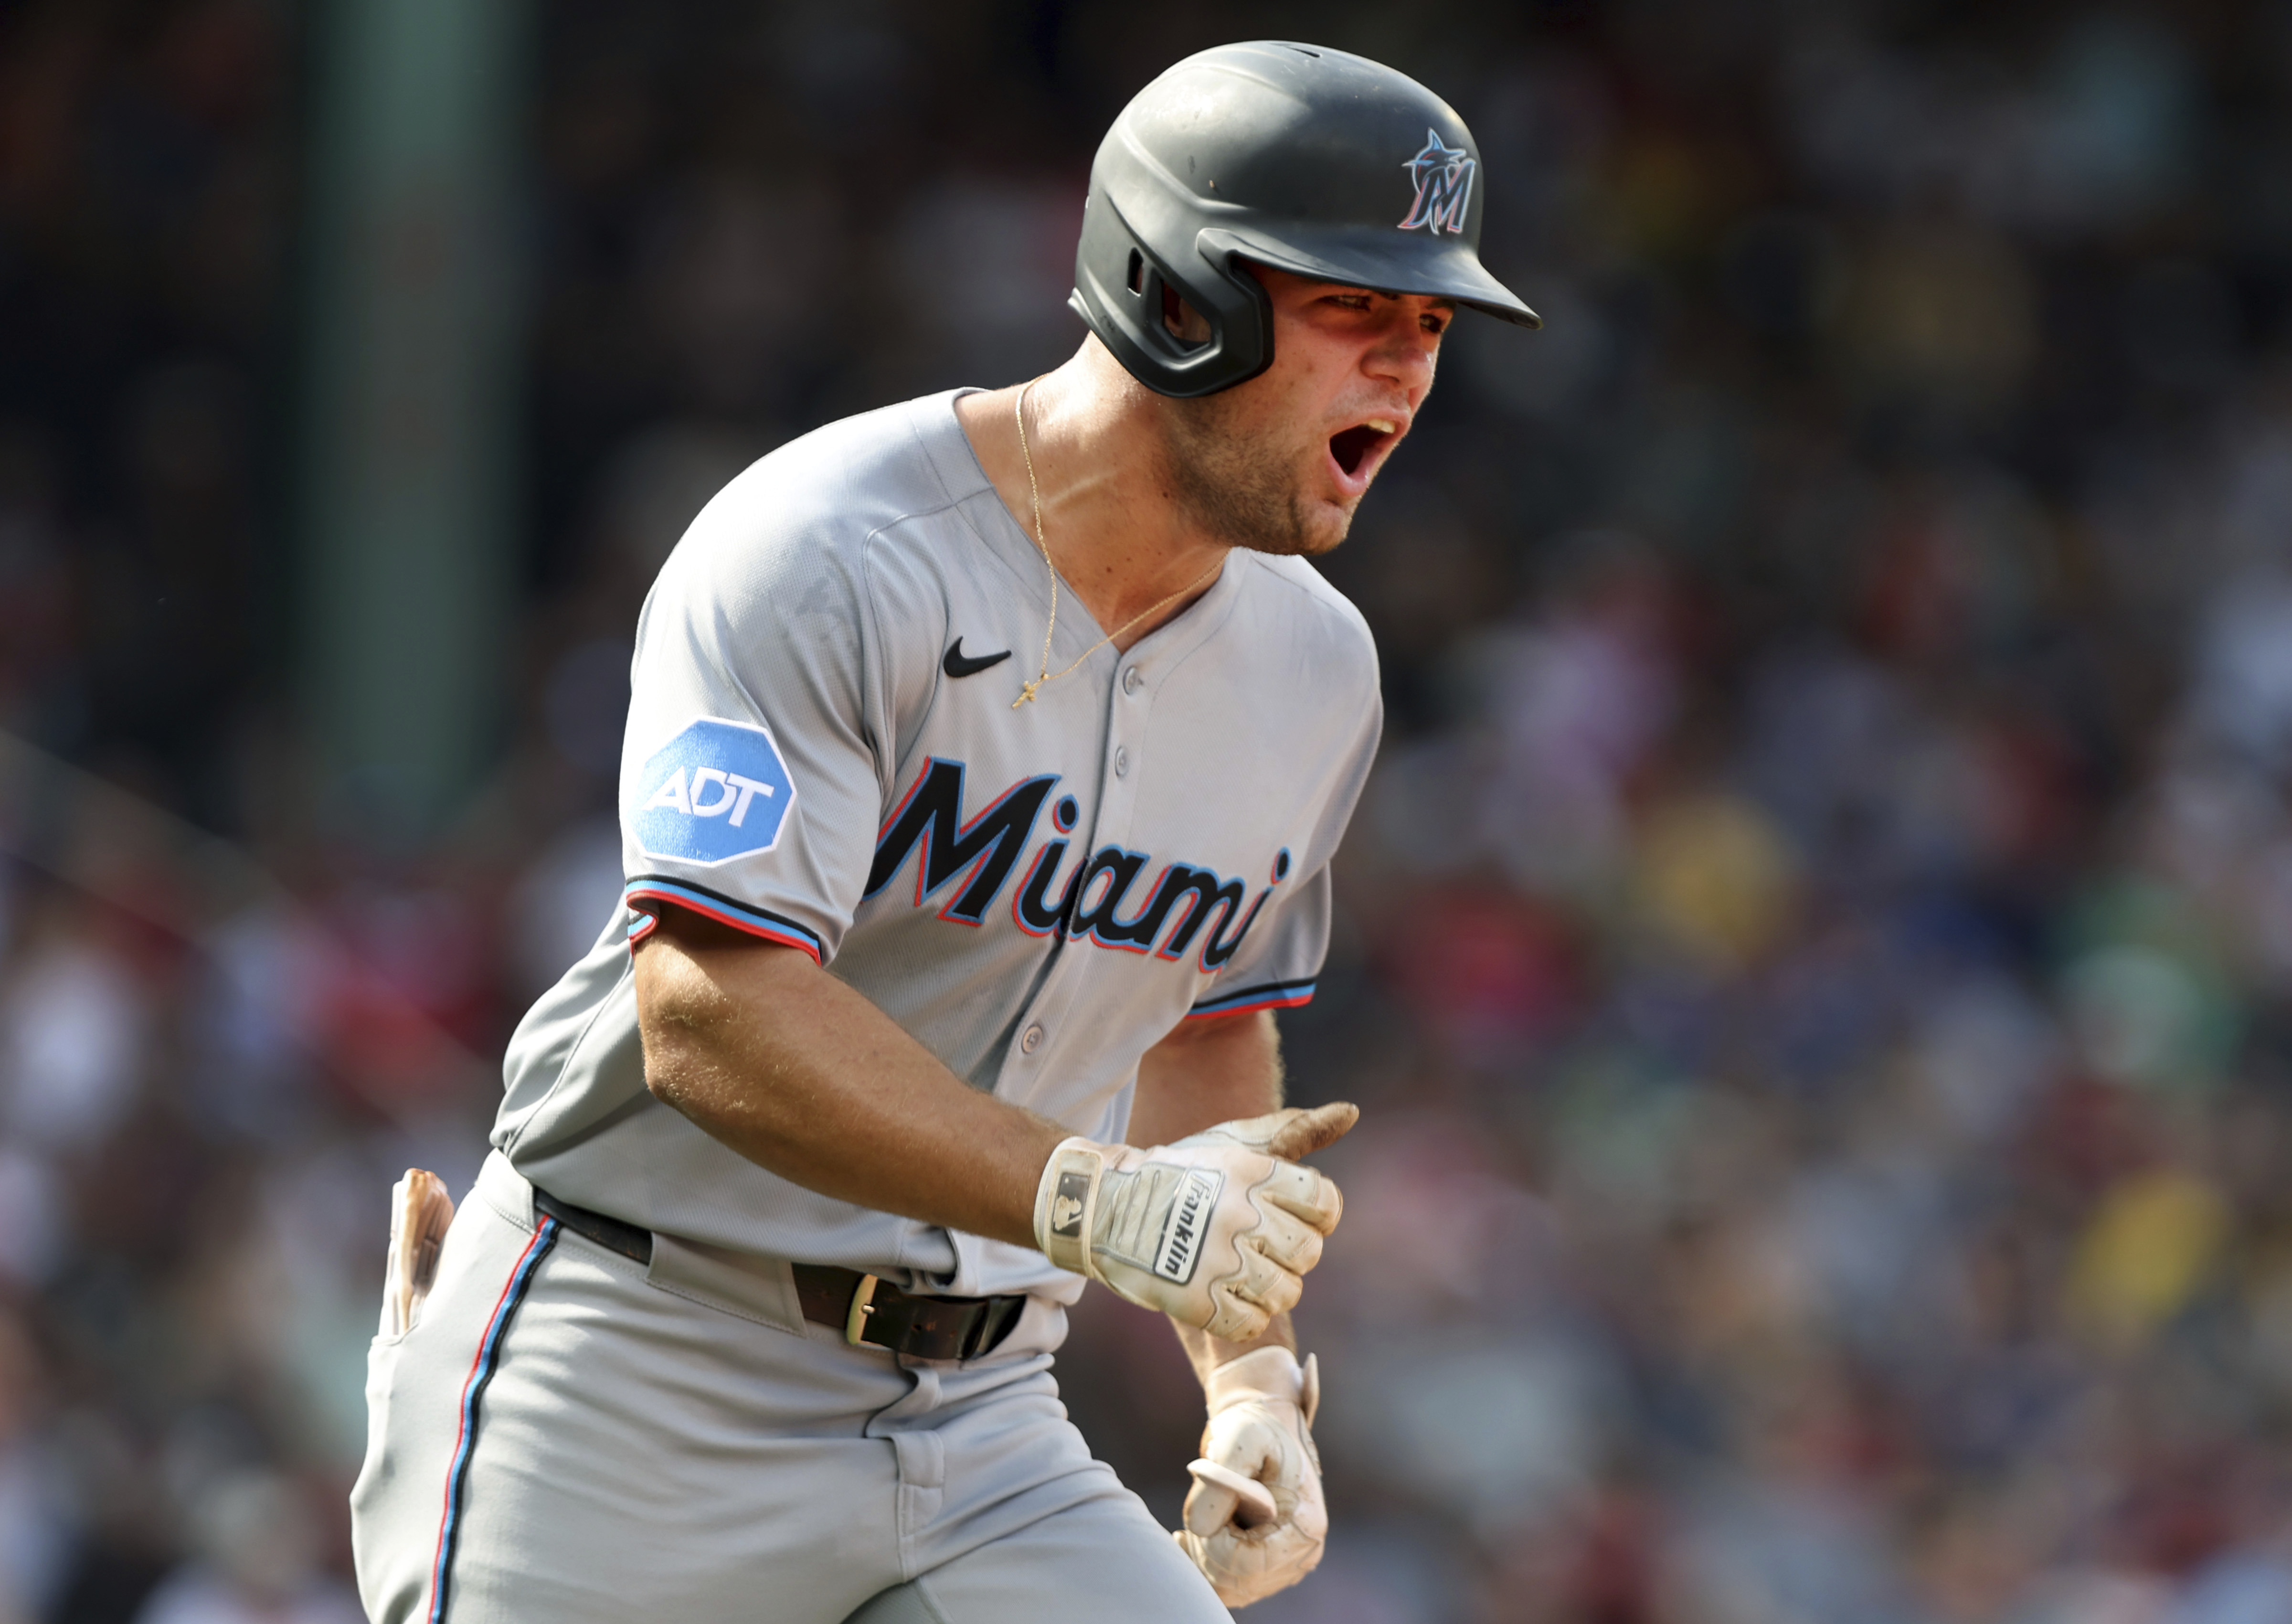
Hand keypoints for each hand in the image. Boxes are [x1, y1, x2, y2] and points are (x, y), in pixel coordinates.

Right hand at [1032, 1103, 1354, 1341]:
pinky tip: (1222, 1296)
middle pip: (1308, 1253)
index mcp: (1252, 1173)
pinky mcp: (1197, 1301)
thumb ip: (1295, 1130)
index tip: (1292, 1216)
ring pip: (1286, 1293)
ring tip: (1240, 1272)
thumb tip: (1352, 1112)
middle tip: (1258, 1245)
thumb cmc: (1181, 1173)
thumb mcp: (1234, 1143)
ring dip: (1269, 1288)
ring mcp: (1217, 1260)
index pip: (1325, 1204)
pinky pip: (1252, 1324)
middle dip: (1290, 1253)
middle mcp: (1239, 1214)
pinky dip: (1243, 1317)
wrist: (1105, 1206)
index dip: (1317, 1216)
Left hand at [1175, 1345, 1326, 1606]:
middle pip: (1239, 1580)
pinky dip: (1204, 1568)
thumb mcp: (1239, 1441)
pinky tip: (1193, 1539)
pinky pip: (1230, 1588)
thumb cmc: (1255, 1431)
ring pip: (1231, 1588)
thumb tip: (1199, 1528)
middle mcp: (1303, 1553)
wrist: (1264, 1431)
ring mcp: (1288, 1565)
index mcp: (1305, 1524)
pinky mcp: (1269, 1568)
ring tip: (1198, 1520)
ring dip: (1203, 1558)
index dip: (1214, 1544)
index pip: (1249, 1563)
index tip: (1202, 1514)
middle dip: (1206, 1550)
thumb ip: (1219, 1482)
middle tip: (1198, 1513)